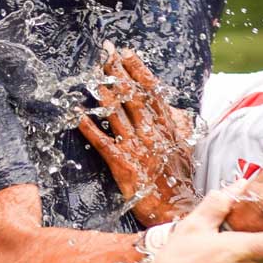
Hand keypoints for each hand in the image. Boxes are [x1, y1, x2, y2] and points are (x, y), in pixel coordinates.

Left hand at [78, 47, 196, 226]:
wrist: (176, 210)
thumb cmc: (178, 180)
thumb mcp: (184, 148)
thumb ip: (179, 126)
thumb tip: (177, 109)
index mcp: (166, 127)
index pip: (152, 92)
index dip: (138, 70)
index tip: (126, 52)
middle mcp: (152, 133)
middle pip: (133, 97)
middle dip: (118, 73)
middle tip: (105, 52)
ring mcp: (138, 148)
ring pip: (118, 115)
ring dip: (104, 94)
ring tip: (92, 76)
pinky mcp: (124, 165)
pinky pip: (105, 144)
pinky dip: (91, 130)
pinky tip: (78, 116)